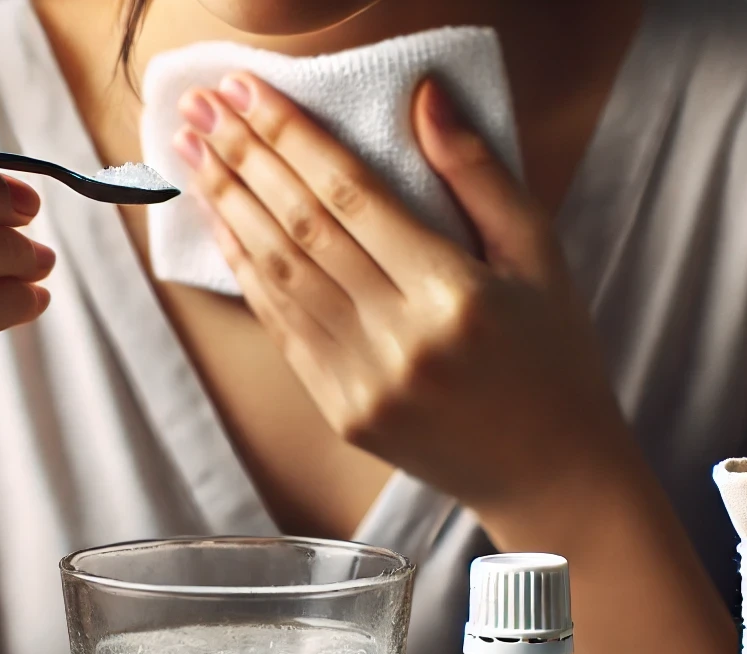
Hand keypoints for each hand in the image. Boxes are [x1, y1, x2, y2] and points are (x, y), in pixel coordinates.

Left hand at [173, 74, 626, 510]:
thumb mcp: (537, 253)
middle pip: (304, 230)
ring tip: (195, 155)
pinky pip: (281, 328)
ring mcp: (364, 383)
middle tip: (203, 109)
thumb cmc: (551, 354)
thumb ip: (477, 173)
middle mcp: (400, 341)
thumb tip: (422, 97)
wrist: (549, 470)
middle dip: (246, 160)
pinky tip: (222, 226)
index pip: (353, 195)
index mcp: (453, 294)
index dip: (294, 137)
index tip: (249, 90)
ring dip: (229, 209)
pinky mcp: (341, 414)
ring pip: (280, 277)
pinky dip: (246, 271)